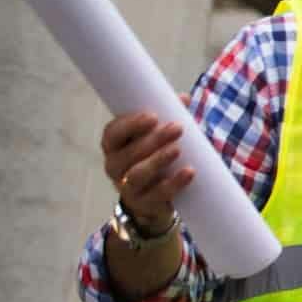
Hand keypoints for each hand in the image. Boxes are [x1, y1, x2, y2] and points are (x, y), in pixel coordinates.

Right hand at [102, 111, 192, 230]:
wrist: (154, 197)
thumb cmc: (154, 156)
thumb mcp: (158, 136)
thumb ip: (168, 117)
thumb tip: (184, 98)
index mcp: (114, 145)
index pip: (114, 132)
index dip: (130, 124)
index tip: (153, 116)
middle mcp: (114, 165)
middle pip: (129, 153)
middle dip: (154, 140)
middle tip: (177, 128)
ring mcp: (125, 187)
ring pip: (138, 174)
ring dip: (158, 160)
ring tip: (178, 150)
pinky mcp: (142, 203)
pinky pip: (156, 194)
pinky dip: (173, 183)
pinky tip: (188, 172)